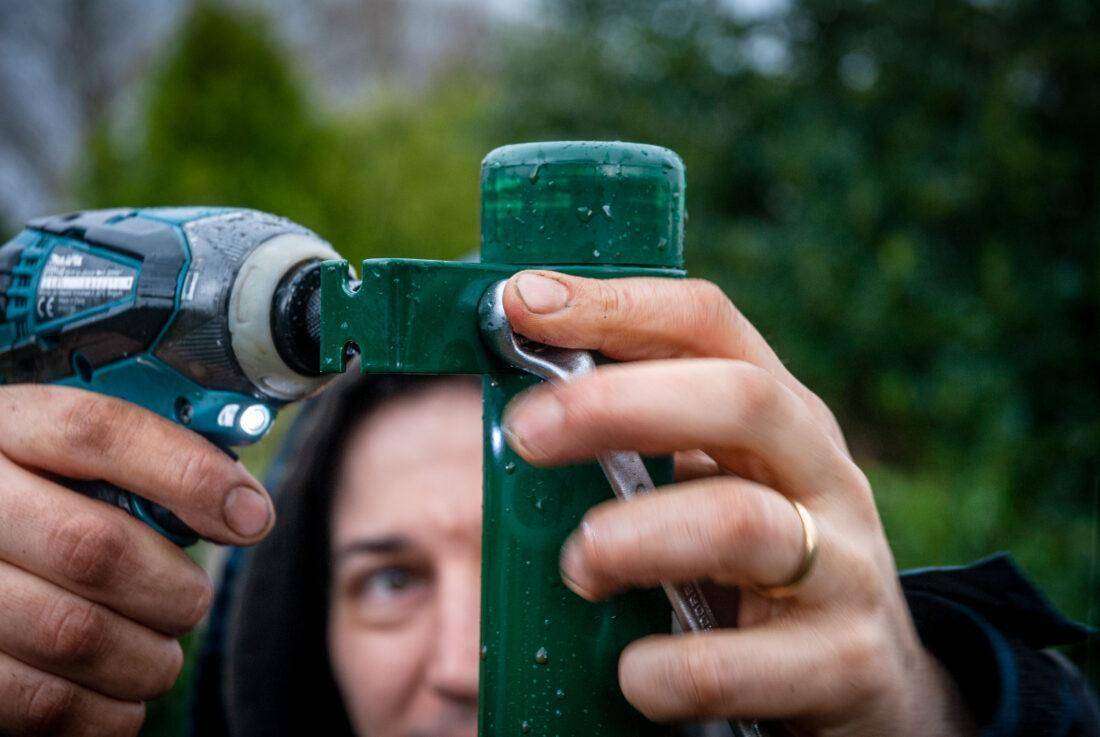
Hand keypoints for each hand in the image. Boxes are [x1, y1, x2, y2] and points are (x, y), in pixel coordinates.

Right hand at [0, 386, 273, 735]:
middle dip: (174, 587)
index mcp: (6, 430)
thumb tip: (246, 509)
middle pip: (92, 546)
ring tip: (157, 655)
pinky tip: (121, 698)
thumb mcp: (72, 464)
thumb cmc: (44, 515)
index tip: (252, 516)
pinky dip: (107, 713)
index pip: (95, 431)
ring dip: (146, 658)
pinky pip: (44, 704)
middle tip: (190, 600)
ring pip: (73, 634)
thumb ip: (146, 466)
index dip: (187, 472)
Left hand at [500, 271, 975, 736]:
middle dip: (618, 404)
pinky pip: (740, 664)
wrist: (872, 682)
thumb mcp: (721, 485)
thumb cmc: (760, 569)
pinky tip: (633, 675)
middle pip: (740, 399)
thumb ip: (649, 446)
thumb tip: (523, 410)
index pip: (708, 326)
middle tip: (527, 432)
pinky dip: (669, 668)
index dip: (615, 305)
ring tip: (578, 566)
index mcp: (783, 416)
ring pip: (740, 524)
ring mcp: (843, 567)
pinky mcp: (845, 664)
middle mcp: (822, 474)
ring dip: (636, 538)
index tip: (521, 302)